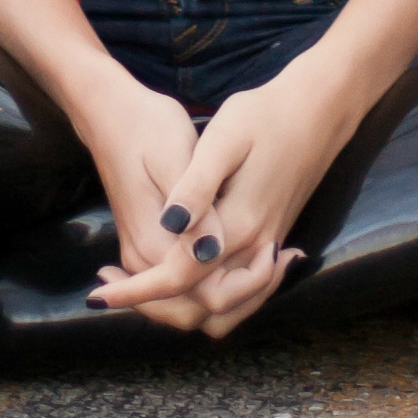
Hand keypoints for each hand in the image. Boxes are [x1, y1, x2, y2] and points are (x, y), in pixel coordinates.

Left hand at [89, 59, 363, 340]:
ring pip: (225, 310)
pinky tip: (183, 269)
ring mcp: (268, 249)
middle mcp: (255, 249)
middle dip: (155, 307)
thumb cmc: (267, 114)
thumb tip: (170, 227)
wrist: (320, 108)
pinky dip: (209, 295)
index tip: (97, 294)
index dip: (134, 292)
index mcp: (237, 226)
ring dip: (183, 307)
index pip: (178, 281)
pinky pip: (240, 292)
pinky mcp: (273, 242)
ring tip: (139, 283)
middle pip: (202, 309)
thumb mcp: (225, 137)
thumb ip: (197, 188)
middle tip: (113, 287)